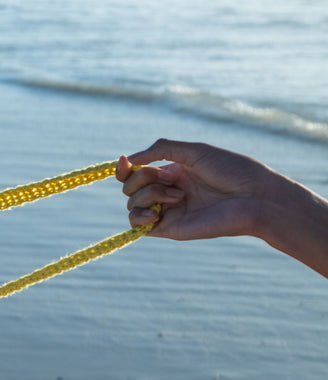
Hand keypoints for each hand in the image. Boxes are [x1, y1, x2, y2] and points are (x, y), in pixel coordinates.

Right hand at [116, 139, 271, 240]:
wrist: (254, 198)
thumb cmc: (232, 171)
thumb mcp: (195, 150)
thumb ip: (162, 149)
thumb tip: (130, 159)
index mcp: (174, 172)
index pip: (136, 171)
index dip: (126, 167)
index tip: (125, 161)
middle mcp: (167, 192)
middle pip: (130, 186)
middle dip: (140, 179)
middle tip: (169, 180)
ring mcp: (167, 211)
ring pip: (131, 203)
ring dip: (148, 195)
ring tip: (179, 196)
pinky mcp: (168, 229)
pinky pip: (136, 224)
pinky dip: (138, 216)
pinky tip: (156, 213)